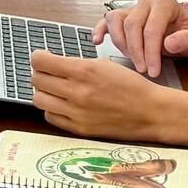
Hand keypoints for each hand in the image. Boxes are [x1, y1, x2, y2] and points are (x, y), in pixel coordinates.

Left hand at [28, 47, 171, 138]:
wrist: (150, 112)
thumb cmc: (131, 86)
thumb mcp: (103, 64)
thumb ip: (76, 64)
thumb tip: (52, 63)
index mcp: (84, 71)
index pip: (41, 62)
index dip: (37, 58)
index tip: (40, 58)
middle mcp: (77, 92)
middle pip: (36, 80)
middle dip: (39, 74)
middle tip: (47, 73)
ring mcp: (77, 113)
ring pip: (39, 100)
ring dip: (42, 92)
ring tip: (53, 89)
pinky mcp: (79, 129)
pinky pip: (50, 118)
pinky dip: (52, 110)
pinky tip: (62, 105)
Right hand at [94, 0, 187, 75]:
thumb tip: (169, 43)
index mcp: (164, 3)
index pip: (151, 28)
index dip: (151, 51)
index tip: (153, 70)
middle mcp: (146, 2)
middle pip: (132, 25)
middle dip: (136, 51)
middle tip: (143, 69)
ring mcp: (133, 8)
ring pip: (117, 22)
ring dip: (121, 44)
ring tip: (132, 60)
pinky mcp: (124, 16)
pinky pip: (107, 20)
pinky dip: (100, 30)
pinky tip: (98, 40)